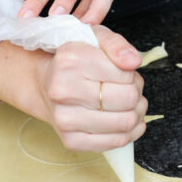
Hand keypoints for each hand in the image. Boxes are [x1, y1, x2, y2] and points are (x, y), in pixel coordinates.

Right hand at [36, 26, 145, 151]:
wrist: (45, 84)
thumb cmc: (75, 61)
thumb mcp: (95, 38)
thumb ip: (117, 45)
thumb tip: (133, 62)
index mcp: (70, 60)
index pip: (126, 75)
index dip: (133, 75)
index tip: (124, 73)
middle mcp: (63, 90)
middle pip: (128, 99)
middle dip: (137, 93)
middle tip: (130, 89)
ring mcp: (65, 119)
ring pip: (125, 123)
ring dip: (136, 113)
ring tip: (128, 104)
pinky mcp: (71, 141)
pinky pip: (115, 142)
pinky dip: (129, 133)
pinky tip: (123, 120)